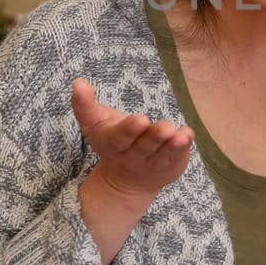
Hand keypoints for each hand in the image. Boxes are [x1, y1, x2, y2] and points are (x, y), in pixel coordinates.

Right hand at [71, 78, 192, 208]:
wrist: (126, 181)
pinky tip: (188, 135)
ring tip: (179, 134)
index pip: (119, 138)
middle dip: (153, 136)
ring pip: (162, 154)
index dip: (129, 130)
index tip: (140, 118)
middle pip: (143, 147)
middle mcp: (133, 157)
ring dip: (171, 144)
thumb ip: (85, 105)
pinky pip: (177, 157)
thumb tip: (78, 82)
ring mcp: (152, 163)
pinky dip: (183, 147)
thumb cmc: (112, 140)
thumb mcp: (95, 123)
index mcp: (112, 144)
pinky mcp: (170, 165)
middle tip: (164, 126)